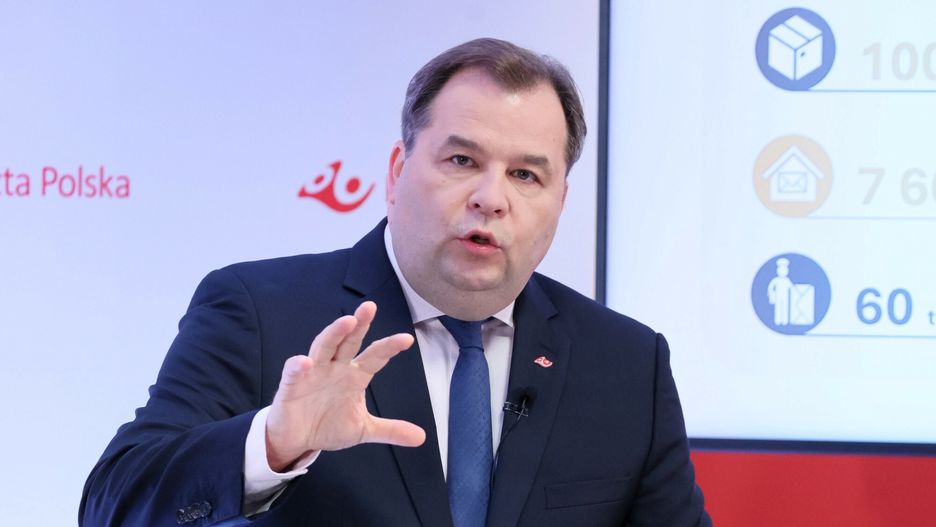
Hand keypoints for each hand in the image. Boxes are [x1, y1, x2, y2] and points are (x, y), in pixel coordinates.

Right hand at [265, 301, 425, 470]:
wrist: (298, 439)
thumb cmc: (328, 424)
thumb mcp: (363, 429)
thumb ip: (390, 429)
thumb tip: (421, 437)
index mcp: (355, 375)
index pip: (375, 357)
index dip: (389, 347)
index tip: (406, 339)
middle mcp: (336, 368)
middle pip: (349, 341)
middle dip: (360, 324)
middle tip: (370, 307)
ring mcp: (313, 373)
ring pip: (324, 347)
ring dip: (334, 333)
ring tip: (347, 321)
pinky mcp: (292, 385)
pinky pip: (294, 372)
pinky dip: (298, 366)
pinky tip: (305, 362)